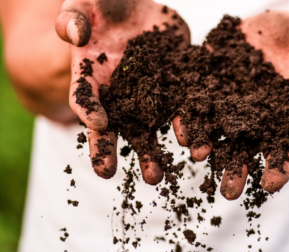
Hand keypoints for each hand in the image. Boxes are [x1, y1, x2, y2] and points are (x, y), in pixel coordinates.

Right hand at [55, 0, 189, 179]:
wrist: (136, 8)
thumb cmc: (102, 6)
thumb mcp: (82, 4)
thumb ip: (73, 17)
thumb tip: (75, 35)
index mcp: (93, 76)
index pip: (85, 97)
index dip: (89, 110)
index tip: (97, 123)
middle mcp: (121, 92)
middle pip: (117, 124)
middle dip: (115, 149)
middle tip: (111, 175)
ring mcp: (149, 90)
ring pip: (151, 125)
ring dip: (154, 150)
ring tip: (158, 177)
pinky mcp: (175, 80)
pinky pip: (181, 105)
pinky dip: (188, 122)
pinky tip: (195, 140)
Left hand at [172, 10, 288, 198]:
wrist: (264, 30)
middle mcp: (263, 117)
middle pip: (254, 149)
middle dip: (242, 170)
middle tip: (231, 192)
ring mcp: (235, 107)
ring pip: (223, 137)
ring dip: (211, 151)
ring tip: (201, 158)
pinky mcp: (212, 91)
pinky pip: (199, 111)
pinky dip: (191, 123)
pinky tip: (184, 134)